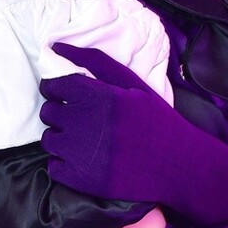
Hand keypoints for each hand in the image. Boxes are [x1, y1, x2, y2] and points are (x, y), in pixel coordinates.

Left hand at [38, 40, 189, 204]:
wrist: (179, 164)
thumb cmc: (157, 119)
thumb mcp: (133, 83)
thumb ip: (95, 61)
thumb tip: (57, 45)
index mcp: (100, 98)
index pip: (53, 87)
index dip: (57, 90)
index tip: (68, 95)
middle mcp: (87, 125)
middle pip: (48, 113)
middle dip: (59, 112)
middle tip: (81, 118)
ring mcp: (83, 156)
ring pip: (49, 140)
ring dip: (61, 137)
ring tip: (84, 140)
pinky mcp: (83, 181)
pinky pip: (54, 168)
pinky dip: (64, 164)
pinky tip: (85, 160)